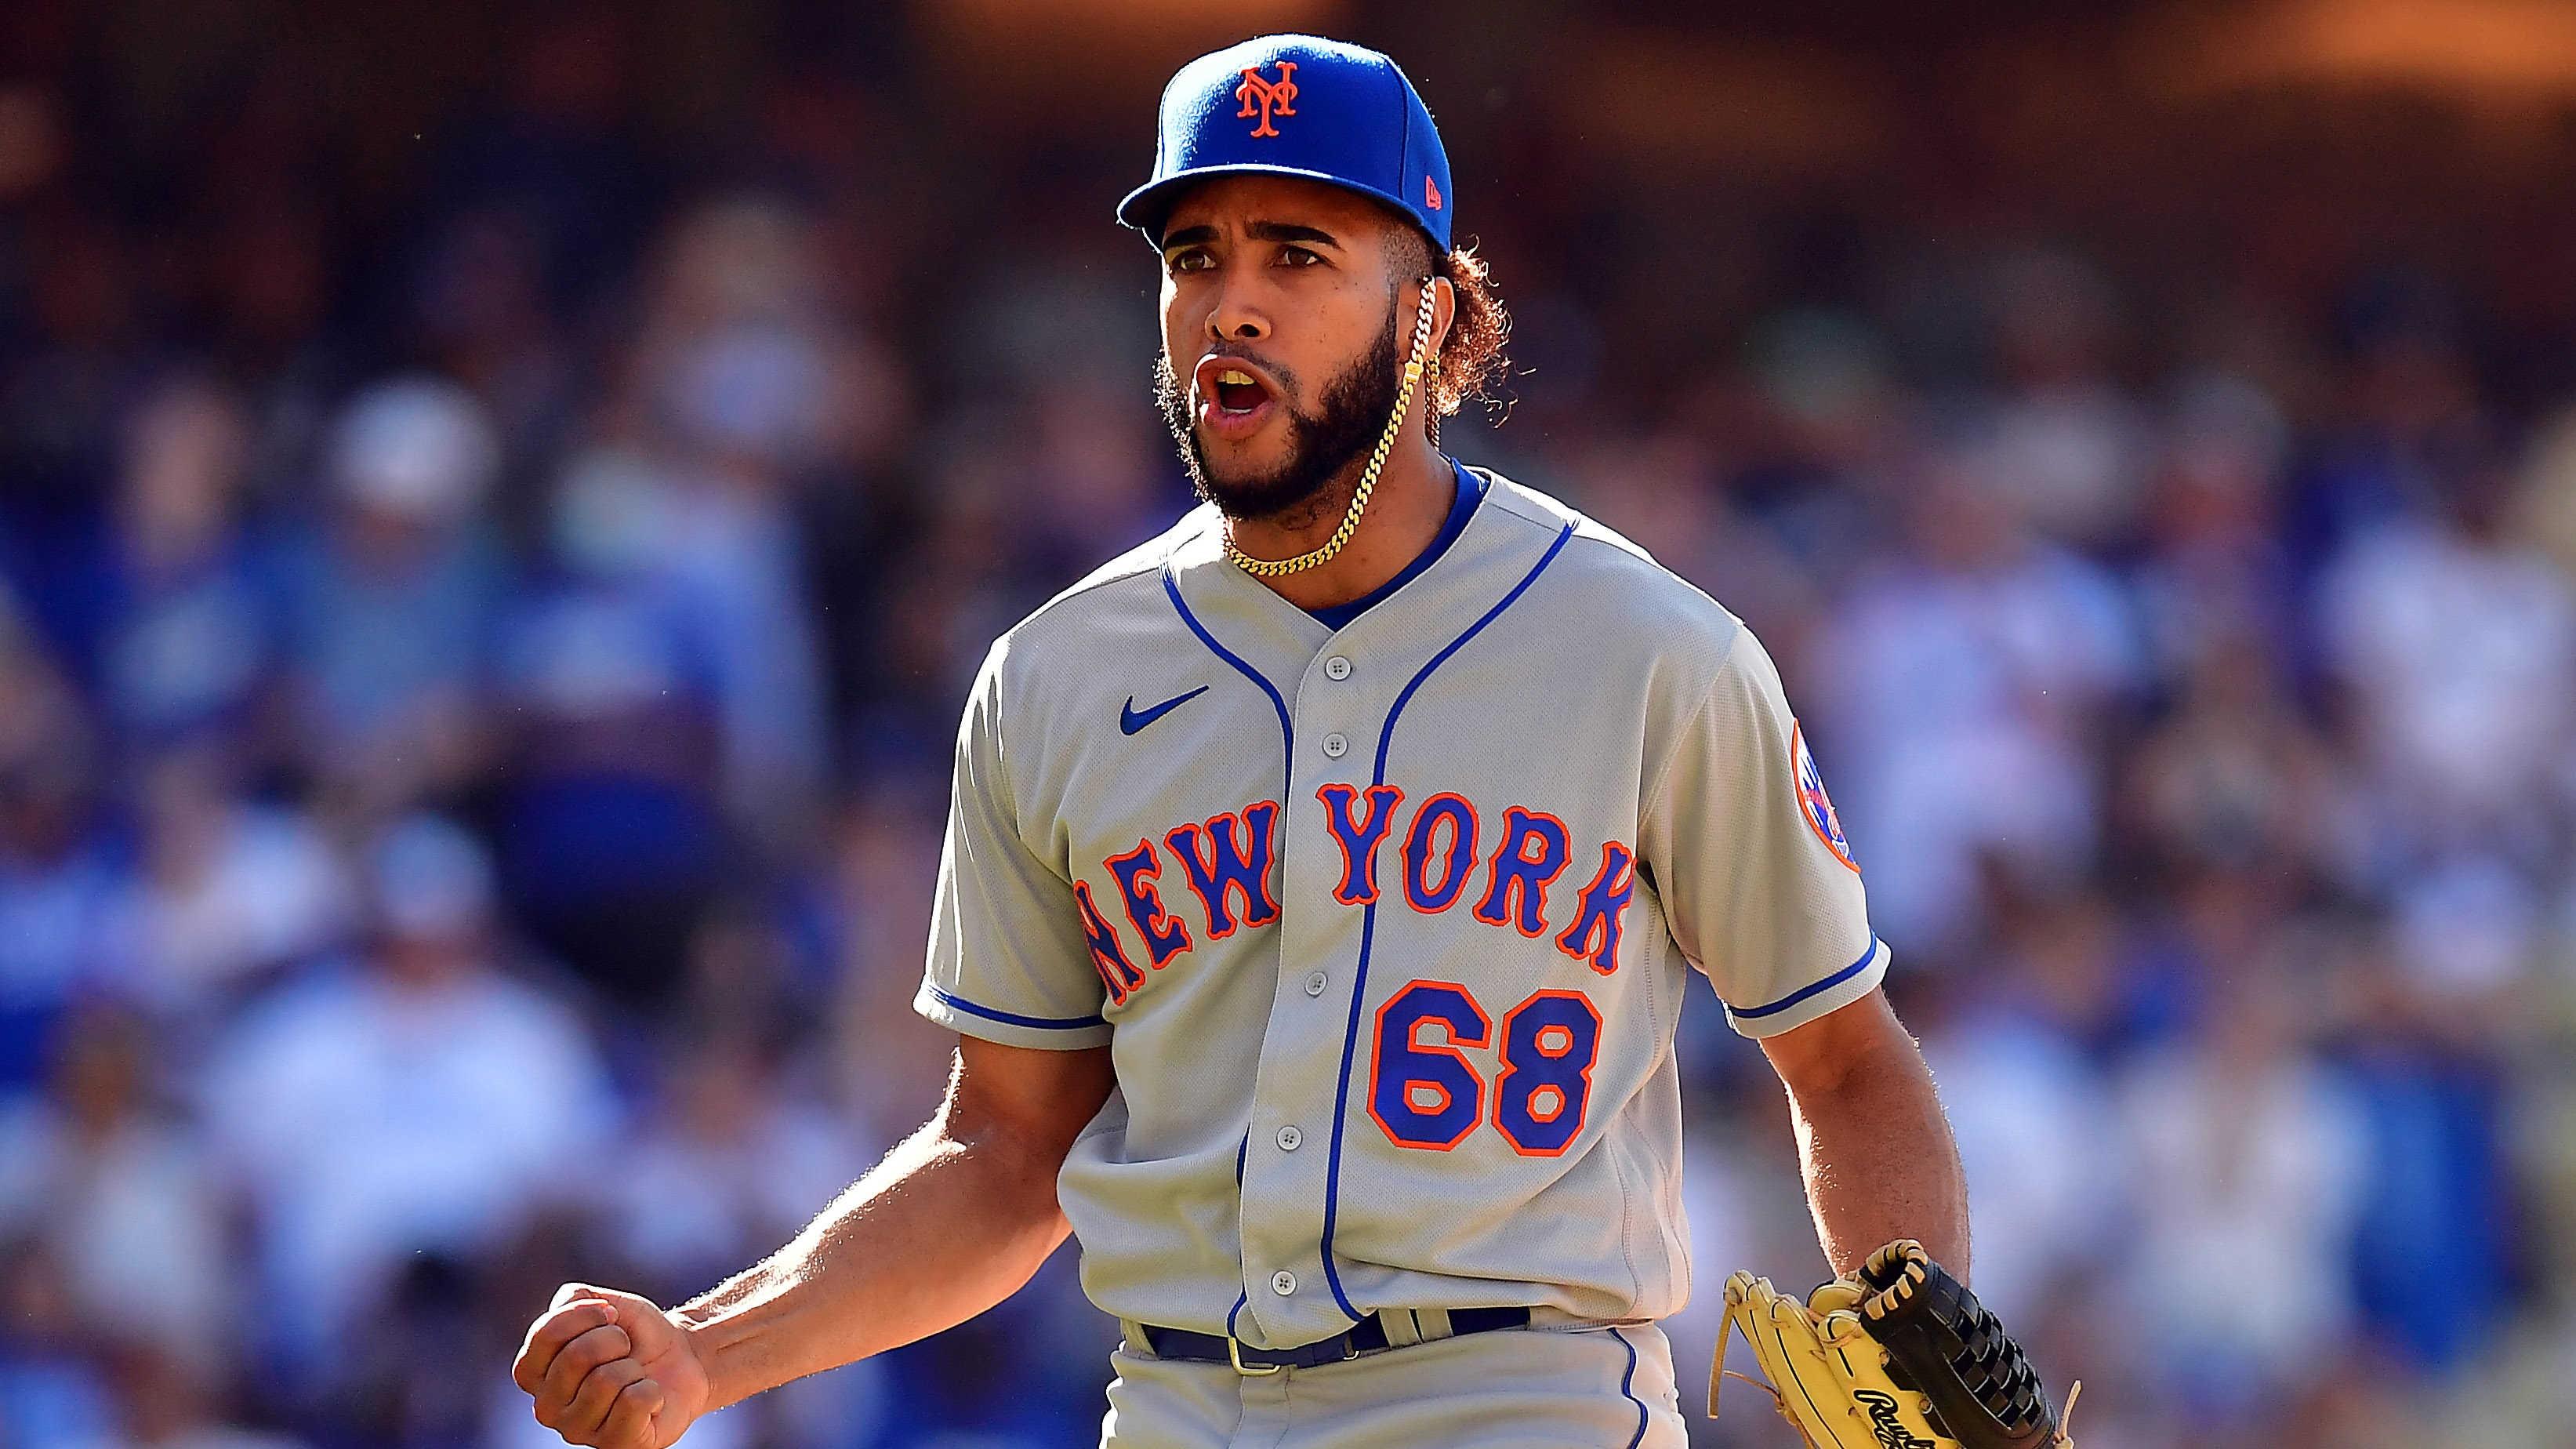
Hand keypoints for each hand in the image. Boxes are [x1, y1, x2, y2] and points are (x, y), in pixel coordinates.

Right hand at [513, 1283, 710, 1446]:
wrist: (682, 1358)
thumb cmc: (635, 1334)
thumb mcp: (605, 1303)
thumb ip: (574, 1299)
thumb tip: (572, 1307)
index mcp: (535, 1374)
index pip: (544, 1337)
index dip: (582, 1316)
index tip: (609, 1314)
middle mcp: (547, 1408)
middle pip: (576, 1357)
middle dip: (614, 1339)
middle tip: (626, 1348)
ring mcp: (578, 1431)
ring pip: (605, 1381)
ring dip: (633, 1368)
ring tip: (636, 1375)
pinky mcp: (615, 1445)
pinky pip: (633, 1403)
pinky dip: (652, 1390)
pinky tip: (651, 1397)